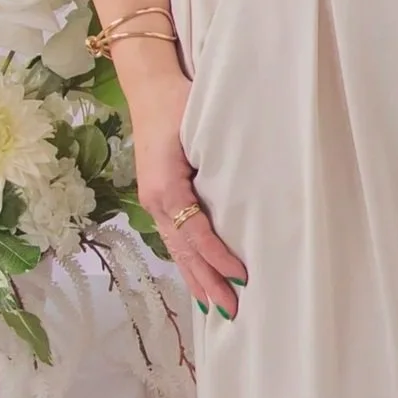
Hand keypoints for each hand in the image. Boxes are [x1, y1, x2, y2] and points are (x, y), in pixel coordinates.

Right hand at [122, 58, 246, 319]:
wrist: (150, 86)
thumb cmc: (180, 103)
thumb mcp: (200, 128)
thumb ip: (220, 162)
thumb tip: (246, 195)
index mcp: (165, 187)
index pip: (195, 232)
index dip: (218, 256)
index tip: (242, 276)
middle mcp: (156, 200)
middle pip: (184, 250)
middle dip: (208, 282)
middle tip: (233, 311)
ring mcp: (153, 201)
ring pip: (177, 249)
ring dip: (197, 279)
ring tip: (216, 308)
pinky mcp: (156, 198)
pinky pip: (173, 239)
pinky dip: (187, 262)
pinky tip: (198, 277)